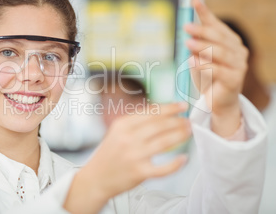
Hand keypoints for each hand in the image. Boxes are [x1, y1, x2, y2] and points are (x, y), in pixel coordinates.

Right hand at [64, 103, 190, 213]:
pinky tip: (183, 158)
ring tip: (189, 132)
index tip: (181, 105)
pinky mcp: (139, 172)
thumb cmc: (109, 154)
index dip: (169, 107)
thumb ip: (135, 122)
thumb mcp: (116, 132)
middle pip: (159, 125)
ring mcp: (134, 155)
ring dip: (180, 135)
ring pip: (164, 142)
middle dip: (177, 121)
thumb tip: (161, 113)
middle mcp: (127, 138)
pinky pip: (162, 168)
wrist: (96, 178)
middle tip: (188, 120)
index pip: (150, 112)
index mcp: (122, 125)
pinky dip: (175, 163)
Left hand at [184, 0, 248, 136]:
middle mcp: (237, 50)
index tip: (193, 0)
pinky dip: (204, 65)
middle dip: (202, 30)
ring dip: (202, 47)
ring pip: (219, 52)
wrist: (217, 101)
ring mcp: (238, 64)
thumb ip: (195, 45)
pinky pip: (218, 70)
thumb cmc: (207, 76)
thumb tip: (187, 32)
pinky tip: (192, 62)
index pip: (216, 24)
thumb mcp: (198, 57)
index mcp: (229, 41)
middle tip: (186, 27)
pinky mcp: (234, 80)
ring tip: (187, 43)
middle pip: (219, 37)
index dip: (204, 12)